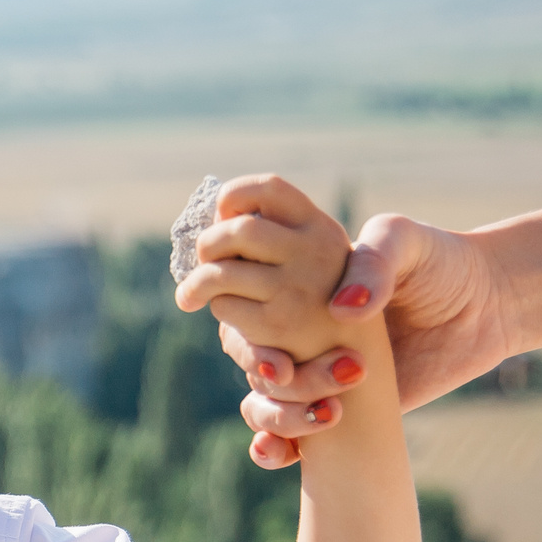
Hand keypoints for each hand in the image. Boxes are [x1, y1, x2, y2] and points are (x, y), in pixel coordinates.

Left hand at [174, 174, 355, 361]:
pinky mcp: (279, 323)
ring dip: (199, 282)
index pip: (269, 188)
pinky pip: (224, 305)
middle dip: (208, 244)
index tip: (221, 215)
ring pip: (222, 270)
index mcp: (318, 226)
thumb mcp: (306, 256)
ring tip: (193, 294)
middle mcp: (314, 251)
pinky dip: (217, 308)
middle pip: (239, 230)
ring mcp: (298, 287)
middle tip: (203, 260)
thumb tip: (216, 218)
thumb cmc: (312, 299)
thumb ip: (272, 234)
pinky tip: (229, 315)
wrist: (348, 353)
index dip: (233, 196)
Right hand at [220, 212, 512, 466]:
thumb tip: (341, 312)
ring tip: (329, 413)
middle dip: (264, 373)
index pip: (237, 306)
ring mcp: (313, 369)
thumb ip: (371, 262)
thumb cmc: (440, 260)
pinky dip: (274, 449)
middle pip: (246, 357)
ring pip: (260, 400)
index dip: (240, 331)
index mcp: (294, 285)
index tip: (273, 352)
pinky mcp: (337, 406)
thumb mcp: (404, 241)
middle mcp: (294, 329)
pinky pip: (288, 435)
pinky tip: (280, 453)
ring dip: (277, 415)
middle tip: (294, 373)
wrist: (489, 305)